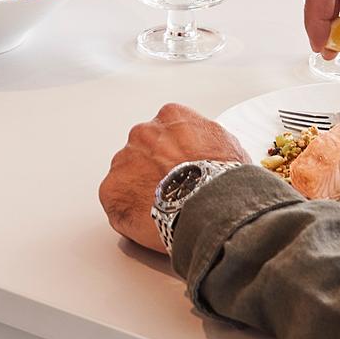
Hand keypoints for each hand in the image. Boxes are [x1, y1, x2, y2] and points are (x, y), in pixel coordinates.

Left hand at [99, 104, 248, 253]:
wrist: (210, 205)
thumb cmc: (223, 178)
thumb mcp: (228, 145)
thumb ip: (207, 141)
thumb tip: (207, 152)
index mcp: (171, 116)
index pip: (167, 131)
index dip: (176, 153)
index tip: (183, 168)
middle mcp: (143, 132)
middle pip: (143, 150)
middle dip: (154, 168)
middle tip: (173, 191)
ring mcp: (123, 160)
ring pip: (127, 174)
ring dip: (140, 188)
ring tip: (163, 210)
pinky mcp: (111, 190)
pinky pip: (116, 201)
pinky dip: (128, 211)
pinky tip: (148, 221)